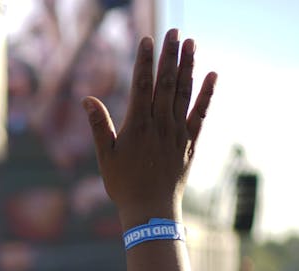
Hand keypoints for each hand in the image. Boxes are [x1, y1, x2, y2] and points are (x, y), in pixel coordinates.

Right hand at [83, 30, 215, 226]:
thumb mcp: (105, 156)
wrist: (151, 210)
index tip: (148, 40)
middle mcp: (160, 124)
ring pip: (184, 92)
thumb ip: (98, 125)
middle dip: (170, 55)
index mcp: (138, 126)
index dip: (145, 61)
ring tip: (190, 43)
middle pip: (166, 82)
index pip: (142, 85)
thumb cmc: (123, 185)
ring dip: (188, 66)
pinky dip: (207, 93)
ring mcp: (178, 132)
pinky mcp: (191, 141)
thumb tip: (87, 99)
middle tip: (174, 31)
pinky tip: (212, 74)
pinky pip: (201, 112)